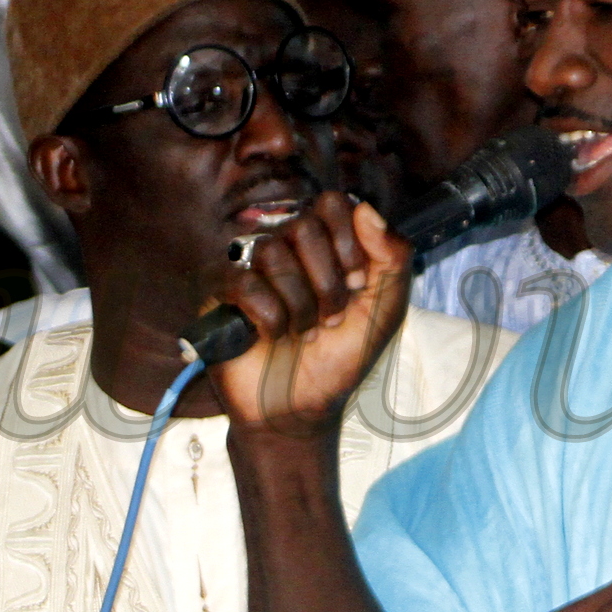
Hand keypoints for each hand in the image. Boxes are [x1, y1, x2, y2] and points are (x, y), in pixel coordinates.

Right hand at [212, 193, 412, 438]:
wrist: (303, 408)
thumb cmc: (342, 357)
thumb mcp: (386, 308)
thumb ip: (392, 257)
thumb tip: (366, 208)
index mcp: (325, 246)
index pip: (333, 204)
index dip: (350, 243)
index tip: (358, 284)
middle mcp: (286, 249)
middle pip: (304, 226)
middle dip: (328, 282)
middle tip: (332, 317)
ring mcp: (250, 268)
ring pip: (274, 253)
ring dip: (301, 304)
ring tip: (305, 332)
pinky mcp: (219, 293)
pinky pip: (244, 282)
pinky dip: (270, 317)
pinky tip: (274, 336)